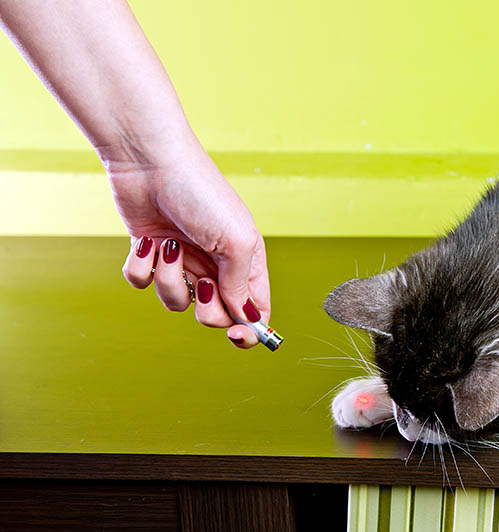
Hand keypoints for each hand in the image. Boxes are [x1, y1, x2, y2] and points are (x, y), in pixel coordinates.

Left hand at [110, 145, 269, 348]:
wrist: (150, 161)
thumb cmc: (201, 193)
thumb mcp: (236, 240)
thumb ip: (241, 284)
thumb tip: (243, 317)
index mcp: (245, 261)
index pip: (254, 308)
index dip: (250, 329)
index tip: (237, 336)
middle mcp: (216, 265)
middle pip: (216, 315)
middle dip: (207, 307)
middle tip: (204, 283)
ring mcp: (183, 261)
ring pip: (177, 302)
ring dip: (170, 280)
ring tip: (169, 249)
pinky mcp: (151, 254)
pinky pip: (144, 283)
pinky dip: (143, 267)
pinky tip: (147, 243)